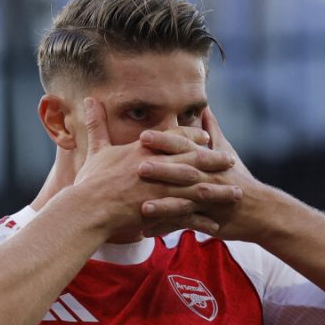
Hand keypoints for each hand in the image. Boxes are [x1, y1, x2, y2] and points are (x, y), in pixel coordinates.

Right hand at [74, 98, 241, 236]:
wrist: (89, 208)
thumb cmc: (91, 180)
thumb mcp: (96, 149)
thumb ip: (96, 124)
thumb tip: (89, 99)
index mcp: (146, 150)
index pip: (176, 138)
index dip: (193, 138)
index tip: (206, 138)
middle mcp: (159, 166)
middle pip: (195, 160)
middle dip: (215, 160)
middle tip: (231, 161)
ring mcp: (163, 189)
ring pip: (199, 188)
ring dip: (219, 191)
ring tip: (235, 193)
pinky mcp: (163, 210)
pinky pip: (188, 215)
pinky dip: (203, 220)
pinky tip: (215, 225)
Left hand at [138, 107, 266, 239]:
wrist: (261, 210)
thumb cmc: (239, 178)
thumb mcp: (227, 152)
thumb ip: (212, 130)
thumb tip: (205, 107)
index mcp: (207, 160)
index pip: (185, 147)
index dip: (165, 141)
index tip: (143, 136)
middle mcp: (207, 178)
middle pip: (183, 172)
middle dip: (161, 170)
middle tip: (137, 167)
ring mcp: (208, 201)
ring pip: (184, 201)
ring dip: (164, 204)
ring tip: (143, 207)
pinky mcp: (208, 220)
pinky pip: (185, 225)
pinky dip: (167, 228)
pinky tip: (146, 232)